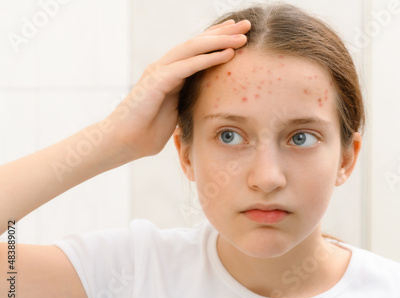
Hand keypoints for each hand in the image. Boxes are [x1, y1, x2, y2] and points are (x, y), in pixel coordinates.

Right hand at [106, 19, 250, 159]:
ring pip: (193, 48)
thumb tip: (207, 103)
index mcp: (170, 73)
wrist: (123, 142)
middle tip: (247, 24)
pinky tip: (227, 54)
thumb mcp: (176, 111)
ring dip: (219, 41)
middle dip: (223, 32)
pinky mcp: (156, 81)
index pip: (197, 50)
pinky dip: (208, 59)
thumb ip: (188, 100)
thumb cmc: (148, 131)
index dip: (217, 38)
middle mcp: (164, 66)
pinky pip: (187, 66)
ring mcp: (159, 71)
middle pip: (197, 42)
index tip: (238, 32)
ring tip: (243, 36)